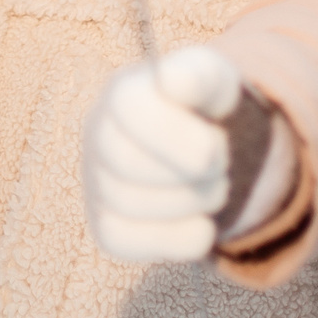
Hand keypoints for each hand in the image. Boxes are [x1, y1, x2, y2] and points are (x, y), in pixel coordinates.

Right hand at [83, 45, 242, 262]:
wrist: (207, 149)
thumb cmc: (207, 112)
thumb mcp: (218, 85)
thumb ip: (201, 76)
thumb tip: (171, 79)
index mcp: (124, 90)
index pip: (127, 107)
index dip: (176, 135)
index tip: (217, 146)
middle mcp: (98, 134)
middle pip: (127, 162)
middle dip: (190, 173)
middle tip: (221, 168)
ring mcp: (96, 182)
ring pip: (130, 205)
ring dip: (191, 203)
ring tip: (211, 188)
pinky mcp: (106, 226)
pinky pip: (126, 241)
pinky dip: (176, 239)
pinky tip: (199, 223)